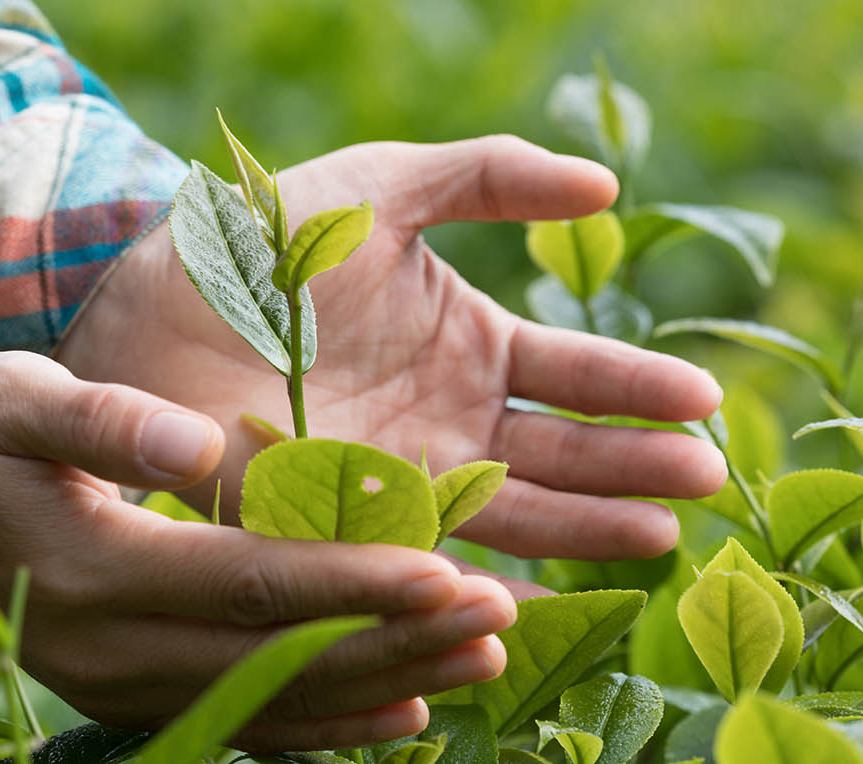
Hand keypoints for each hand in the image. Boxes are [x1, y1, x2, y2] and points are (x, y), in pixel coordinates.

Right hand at [0, 351, 516, 750]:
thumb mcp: (12, 398)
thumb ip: (99, 417)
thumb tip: (195, 443)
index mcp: (92, 568)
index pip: (249, 585)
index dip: (353, 582)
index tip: (452, 573)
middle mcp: (109, 650)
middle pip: (278, 658)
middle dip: (395, 641)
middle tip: (500, 616)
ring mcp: (118, 687)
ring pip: (272, 703)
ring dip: (381, 686)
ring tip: (477, 658)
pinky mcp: (128, 696)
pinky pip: (242, 723)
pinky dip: (326, 724)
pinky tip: (401, 714)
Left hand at [59, 136, 727, 570]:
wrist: (156, 300)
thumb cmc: (267, 238)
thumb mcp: (385, 188)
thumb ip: (489, 178)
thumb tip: (608, 186)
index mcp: (471, 347)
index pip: (575, 375)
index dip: (639, 388)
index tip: (704, 401)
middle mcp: (453, 422)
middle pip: (563, 454)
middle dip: (636, 466)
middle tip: (706, 477)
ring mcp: (404, 478)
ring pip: (513, 511)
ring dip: (588, 524)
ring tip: (659, 531)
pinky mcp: (346, 521)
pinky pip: (426, 553)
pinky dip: (479, 575)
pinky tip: (534, 591)